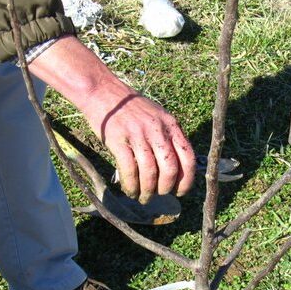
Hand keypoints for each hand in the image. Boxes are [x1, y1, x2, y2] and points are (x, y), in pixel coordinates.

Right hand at [29, 36, 195, 202]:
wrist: (103, 92)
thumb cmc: (131, 108)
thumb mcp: (157, 116)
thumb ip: (167, 137)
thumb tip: (174, 168)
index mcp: (170, 125)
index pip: (187, 157)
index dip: (186, 179)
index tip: (180, 191)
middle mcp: (157, 130)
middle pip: (169, 168)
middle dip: (165, 188)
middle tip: (158, 194)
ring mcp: (138, 135)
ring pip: (149, 172)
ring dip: (147, 191)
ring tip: (143, 197)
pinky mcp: (119, 140)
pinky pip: (129, 170)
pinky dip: (131, 185)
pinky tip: (130, 191)